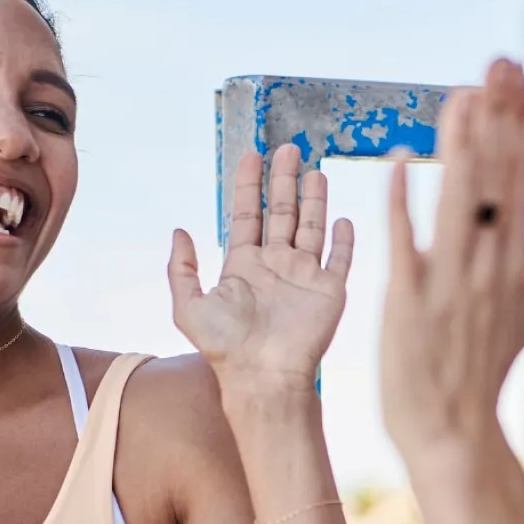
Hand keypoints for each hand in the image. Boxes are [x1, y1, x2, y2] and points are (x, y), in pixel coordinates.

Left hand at [170, 144, 353, 392]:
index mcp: (243, 266)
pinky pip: (339, 258)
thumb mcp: (188, 306)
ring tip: (314, 170)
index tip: (253, 156)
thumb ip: (181, 269)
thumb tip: (179, 231)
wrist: (264, 376)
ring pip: (311, 228)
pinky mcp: (329, 291)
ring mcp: (304, 277)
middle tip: (288, 148)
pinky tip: (344, 218)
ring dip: (314, 199)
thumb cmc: (226, 347)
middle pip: (282, 213)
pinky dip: (343, 239)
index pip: (248, 214)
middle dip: (284, 180)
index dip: (249, 185)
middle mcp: (275, 266)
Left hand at [380, 59, 523, 460]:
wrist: (453, 429)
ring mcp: (449, 280)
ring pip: (459, 201)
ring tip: (462, 95)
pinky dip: (402, 202)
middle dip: (497, 117)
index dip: (519, 124)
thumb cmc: (486, 367)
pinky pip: (406, 243)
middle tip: (496, 63)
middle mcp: (487, 263)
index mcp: (514, 260)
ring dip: (461, 146)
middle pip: (495, 177)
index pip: (520, 177)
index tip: (517, 78)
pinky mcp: (408, 299)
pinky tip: (402, 162)